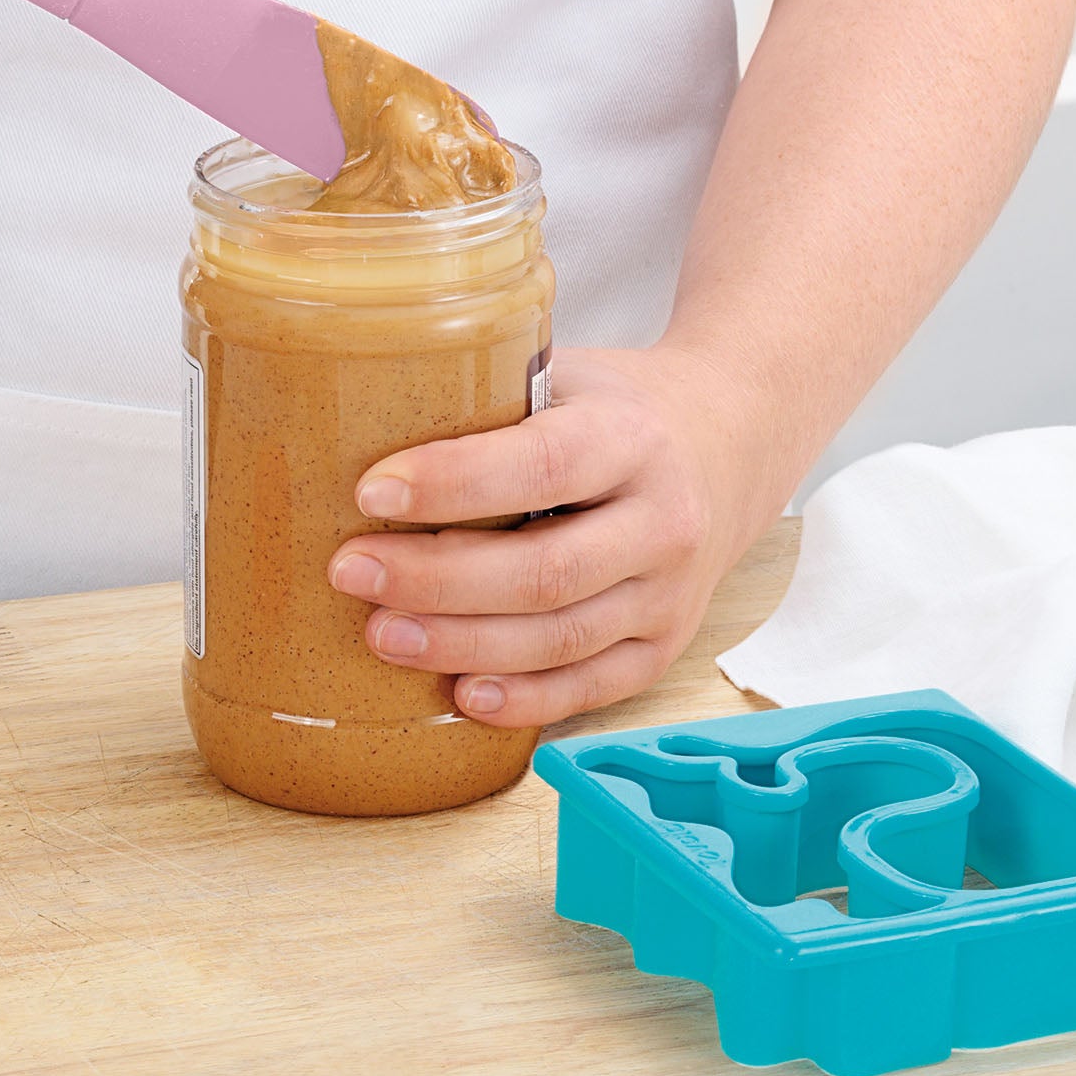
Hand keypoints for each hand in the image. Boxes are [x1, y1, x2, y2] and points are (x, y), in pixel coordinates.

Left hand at [326, 346, 780, 728]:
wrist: (727, 444)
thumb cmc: (611, 408)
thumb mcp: (564, 375)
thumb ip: (486, 394)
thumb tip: (349, 408)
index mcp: (632, 438)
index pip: (541, 466)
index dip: (454, 483)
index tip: (371, 491)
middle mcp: (663, 521)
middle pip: (544, 570)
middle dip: (436, 580)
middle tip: (350, 572)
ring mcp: (670, 594)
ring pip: (561, 638)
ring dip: (462, 646)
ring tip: (380, 635)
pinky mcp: (663, 646)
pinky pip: (591, 687)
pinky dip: (523, 699)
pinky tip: (460, 696)